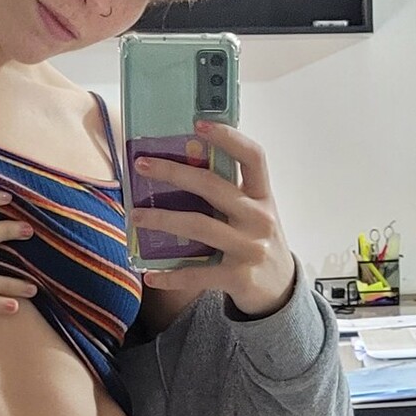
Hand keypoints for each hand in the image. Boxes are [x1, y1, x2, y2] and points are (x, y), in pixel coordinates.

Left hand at [131, 120, 295, 318]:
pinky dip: (170, 276)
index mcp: (263, 196)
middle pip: (213, 187)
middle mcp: (259, 218)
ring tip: (135, 216)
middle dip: (174, 173)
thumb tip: (184, 165)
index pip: (253, 157)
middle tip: (142, 165)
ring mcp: (250, 248)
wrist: (280, 291)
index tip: (198, 124)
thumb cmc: (257, 243)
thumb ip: (231, 194)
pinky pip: (198, 274)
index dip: (228, 137)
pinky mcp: (238, 277)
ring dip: (162, 220)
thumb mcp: (254, 214)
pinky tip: (150, 276)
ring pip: (199, 226)